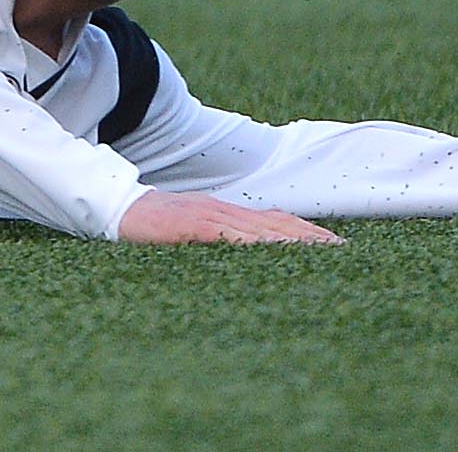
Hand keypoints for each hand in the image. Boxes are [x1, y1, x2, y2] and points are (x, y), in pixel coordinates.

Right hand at [116, 190, 340, 245]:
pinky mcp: (191, 226)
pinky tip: (273, 251)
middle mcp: (222, 209)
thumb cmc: (150, 223)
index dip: (306, 231)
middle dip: (311, 236)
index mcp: (224, 211)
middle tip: (343, 251)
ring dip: (294, 240)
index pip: (274, 219)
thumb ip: (218, 236)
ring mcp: (208, 216)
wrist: (113, 205)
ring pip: (260, 228)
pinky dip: (255, 243)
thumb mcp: (190, 228)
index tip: (334, 244)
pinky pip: (229, 235)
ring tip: (322, 253)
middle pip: (277, 221)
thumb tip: (247, 251)